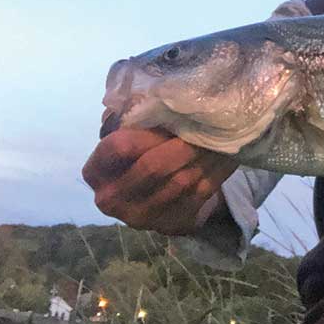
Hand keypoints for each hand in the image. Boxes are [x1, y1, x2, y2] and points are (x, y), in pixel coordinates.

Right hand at [82, 127, 238, 235]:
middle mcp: (111, 199)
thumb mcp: (129, 135)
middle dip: (184, 144)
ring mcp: (141, 217)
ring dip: (206, 156)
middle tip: (208, 126)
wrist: (152, 195)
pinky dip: (217, 171)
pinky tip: (228, 155)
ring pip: (181, 181)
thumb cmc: (138, 155)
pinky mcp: (170, 224)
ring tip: (222, 137)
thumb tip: (165, 99)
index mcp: (95, 172)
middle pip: (153, 166)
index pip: (120, 147)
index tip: (174, 116)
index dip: (150, 131)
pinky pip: (199, 194)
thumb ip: (137, 120)